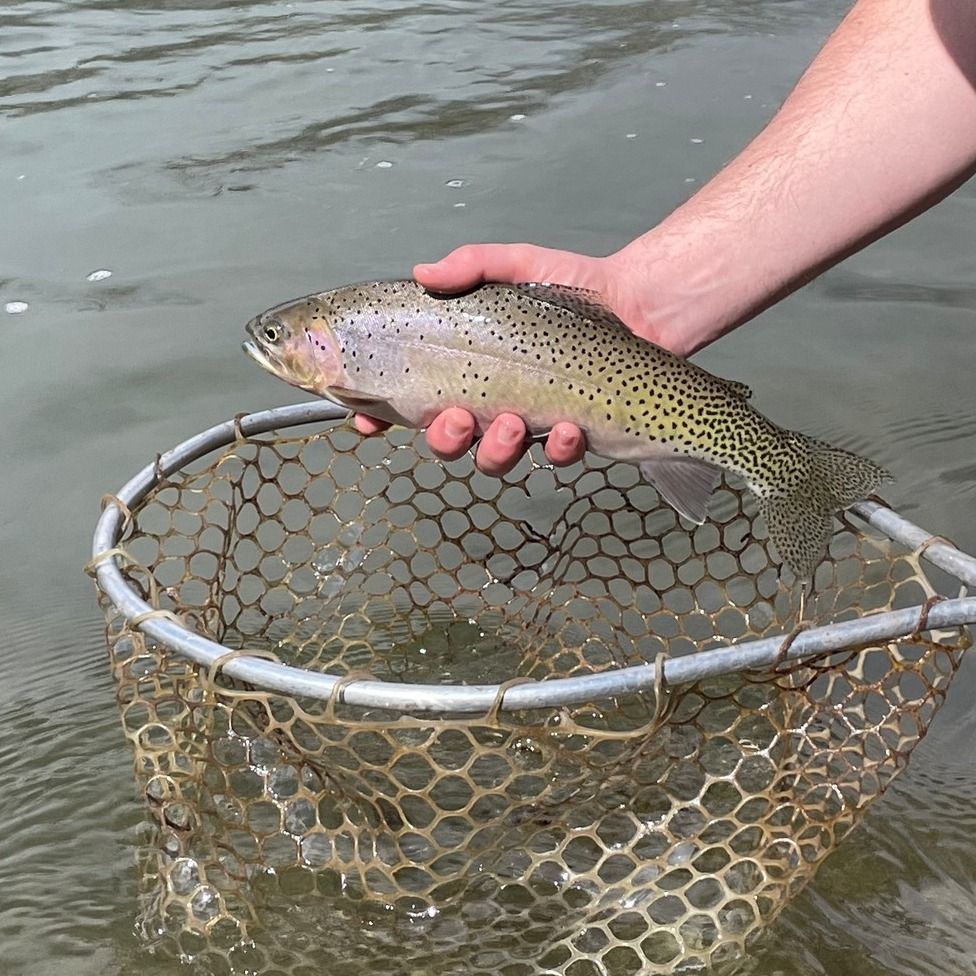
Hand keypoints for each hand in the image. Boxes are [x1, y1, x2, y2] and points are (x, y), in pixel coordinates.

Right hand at [355, 242, 667, 473]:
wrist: (642, 304)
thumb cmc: (576, 288)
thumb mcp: (519, 265)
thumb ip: (472, 266)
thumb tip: (423, 271)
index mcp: (467, 366)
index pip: (410, 396)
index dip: (381, 413)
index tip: (366, 418)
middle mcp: (490, 401)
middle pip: (446, 440)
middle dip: (444, 438)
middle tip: (459, 417)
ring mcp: (530, 423)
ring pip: (493, 459)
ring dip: (496, 449)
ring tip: (516, 422)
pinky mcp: (572, 435)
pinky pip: (555, 458)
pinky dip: (560, 447)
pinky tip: (570, 427)